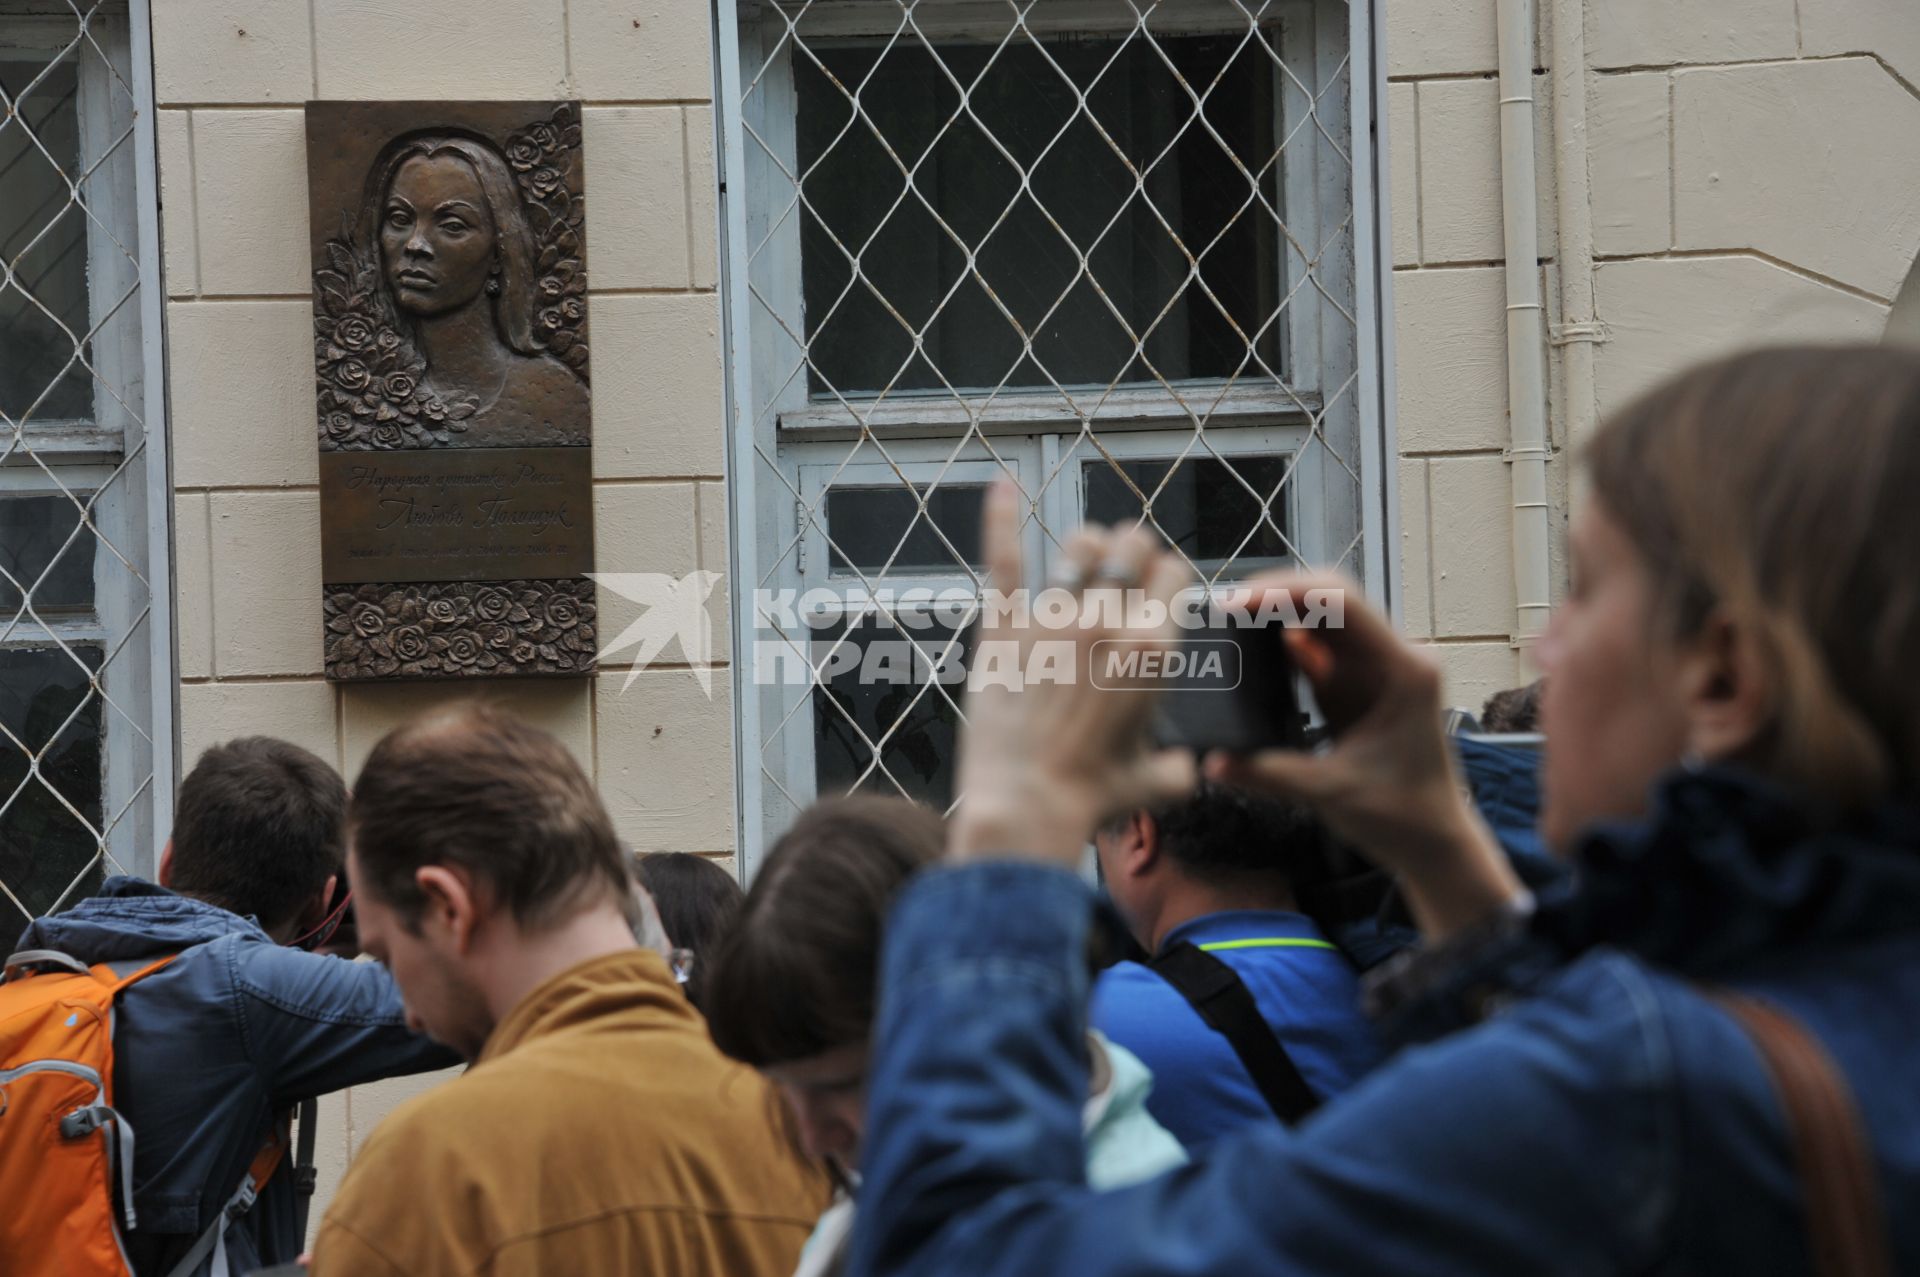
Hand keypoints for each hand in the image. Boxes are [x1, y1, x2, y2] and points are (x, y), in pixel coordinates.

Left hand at [948, 483, 1197, 865]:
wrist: (1026, 805)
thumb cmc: (1091, 798)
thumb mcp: (1158, 783)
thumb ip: (1184, 764)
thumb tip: (1191, 765)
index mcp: (1152, 650)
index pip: (1174, 574)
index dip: (1169, 577)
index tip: (1160, 588)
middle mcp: (1106, 623)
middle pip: (1133, 547)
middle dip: (1136, 549)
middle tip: (1129, 564)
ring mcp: (1052, 621)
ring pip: (1081, 545)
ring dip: (1090, 541)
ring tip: (1088, 549)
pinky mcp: (1003, 631)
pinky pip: (1005, 561)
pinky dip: (1002, 518)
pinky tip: (1001, 484)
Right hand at [1205, 571, 1524, 938]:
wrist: (1434, 844)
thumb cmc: (1402, 817)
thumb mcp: (1330, 794)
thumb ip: (1269, 774)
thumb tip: (1211, 762)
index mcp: (1404, 670)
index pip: (1343, 602)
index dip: (1288, 591)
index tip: (1238, 602)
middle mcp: (1395, 657)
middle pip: (1331, 600)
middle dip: (1277, 596)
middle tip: (1224, 608)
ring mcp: (1376, 670)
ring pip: (1321, 621)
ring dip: (1276, 618)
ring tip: (1226, 626)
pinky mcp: (1359, 686)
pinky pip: (1317, 651)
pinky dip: (1282, 648)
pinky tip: (1248, 654)